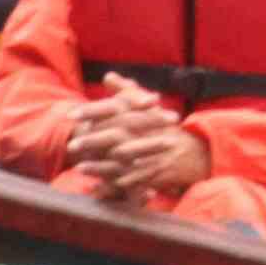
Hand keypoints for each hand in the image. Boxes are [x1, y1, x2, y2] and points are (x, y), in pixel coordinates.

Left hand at [66, 82, 200, 201]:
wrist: (194, 151)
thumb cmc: (165, 127)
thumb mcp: (148, 106)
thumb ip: (127, 92)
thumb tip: (108, 77)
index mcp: (141, 115)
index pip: (113, 109)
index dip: (92, 111)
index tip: (71, 113)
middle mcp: (145, 134)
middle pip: (115, 136)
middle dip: (92, 141)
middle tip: (72, 146)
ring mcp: (150, 155)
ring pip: (121, 161)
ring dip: (100, 166)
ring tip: (79, 167)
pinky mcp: (154, 174)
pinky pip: (133, 180)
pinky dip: (116, 186)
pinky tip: (99, 188)